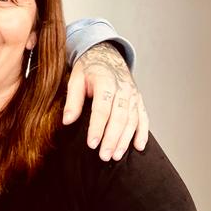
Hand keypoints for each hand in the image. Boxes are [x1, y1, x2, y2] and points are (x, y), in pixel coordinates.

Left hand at [63, 42, 148, 160]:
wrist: (106, 54)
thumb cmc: (89, 68)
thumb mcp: (75, 79)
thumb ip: (73, 100)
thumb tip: (67, 121)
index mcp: (106, 82)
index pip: (102, 109)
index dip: (97, 127)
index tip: (92, 144)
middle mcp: (123, 89)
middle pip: (119, 117)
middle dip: (112, 139)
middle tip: (104, 156)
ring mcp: (133, 95)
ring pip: (132, 120)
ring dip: (125, 139)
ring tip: (116, 155)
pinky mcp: (138, 100)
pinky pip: (144, 118)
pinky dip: (143, 133)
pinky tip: (138, 146)